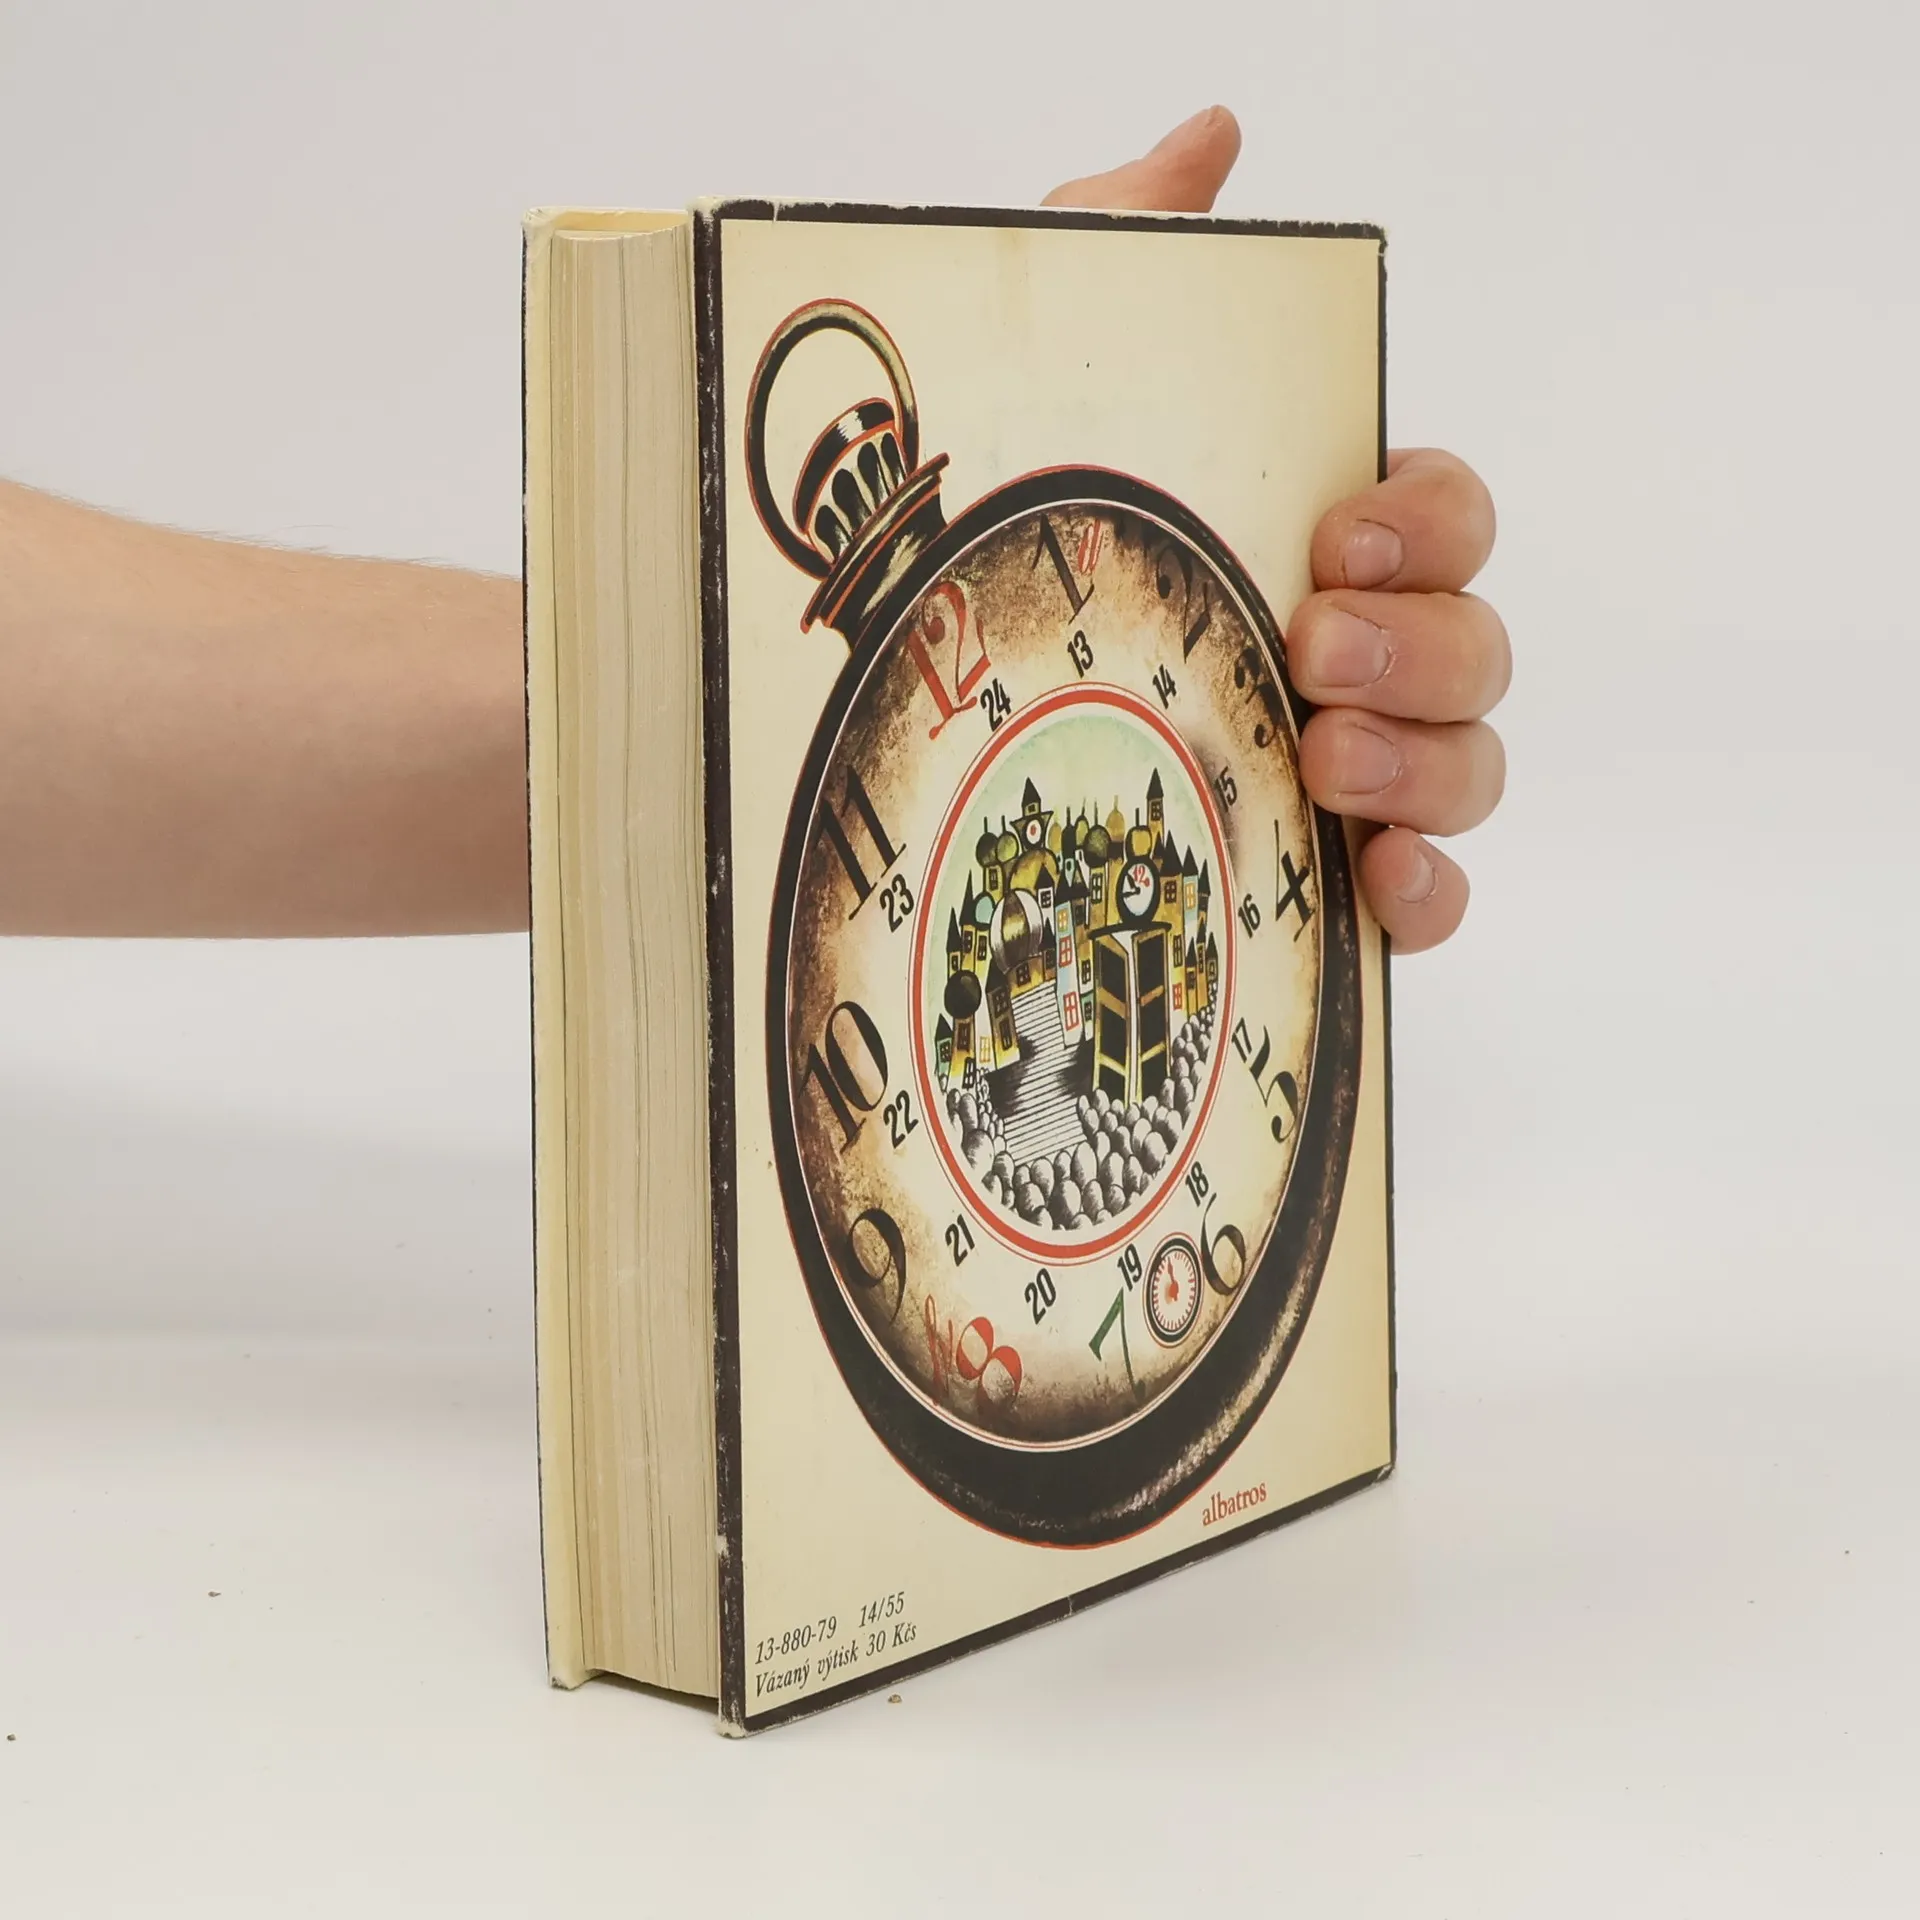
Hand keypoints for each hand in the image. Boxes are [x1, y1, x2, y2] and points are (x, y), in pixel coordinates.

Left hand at [1047, 109, 1507, 950]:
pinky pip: (1426, 896)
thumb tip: (1216, 136)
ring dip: (1423, 763)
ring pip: (1469, 766)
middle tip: (1309, 645)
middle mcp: (1351, 656)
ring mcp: (1344, 772)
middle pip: (1478, 646)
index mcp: (1315, 544)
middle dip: (1420, 646)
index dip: (1430, 520)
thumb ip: (1133, 243)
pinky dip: (1428, 893)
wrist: (891, 707)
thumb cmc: (995, 531)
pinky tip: (1378, 883)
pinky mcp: (1311, 879)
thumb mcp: (1045, 376)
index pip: (1447, 514)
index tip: (1339, 535)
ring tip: (1318, 756)